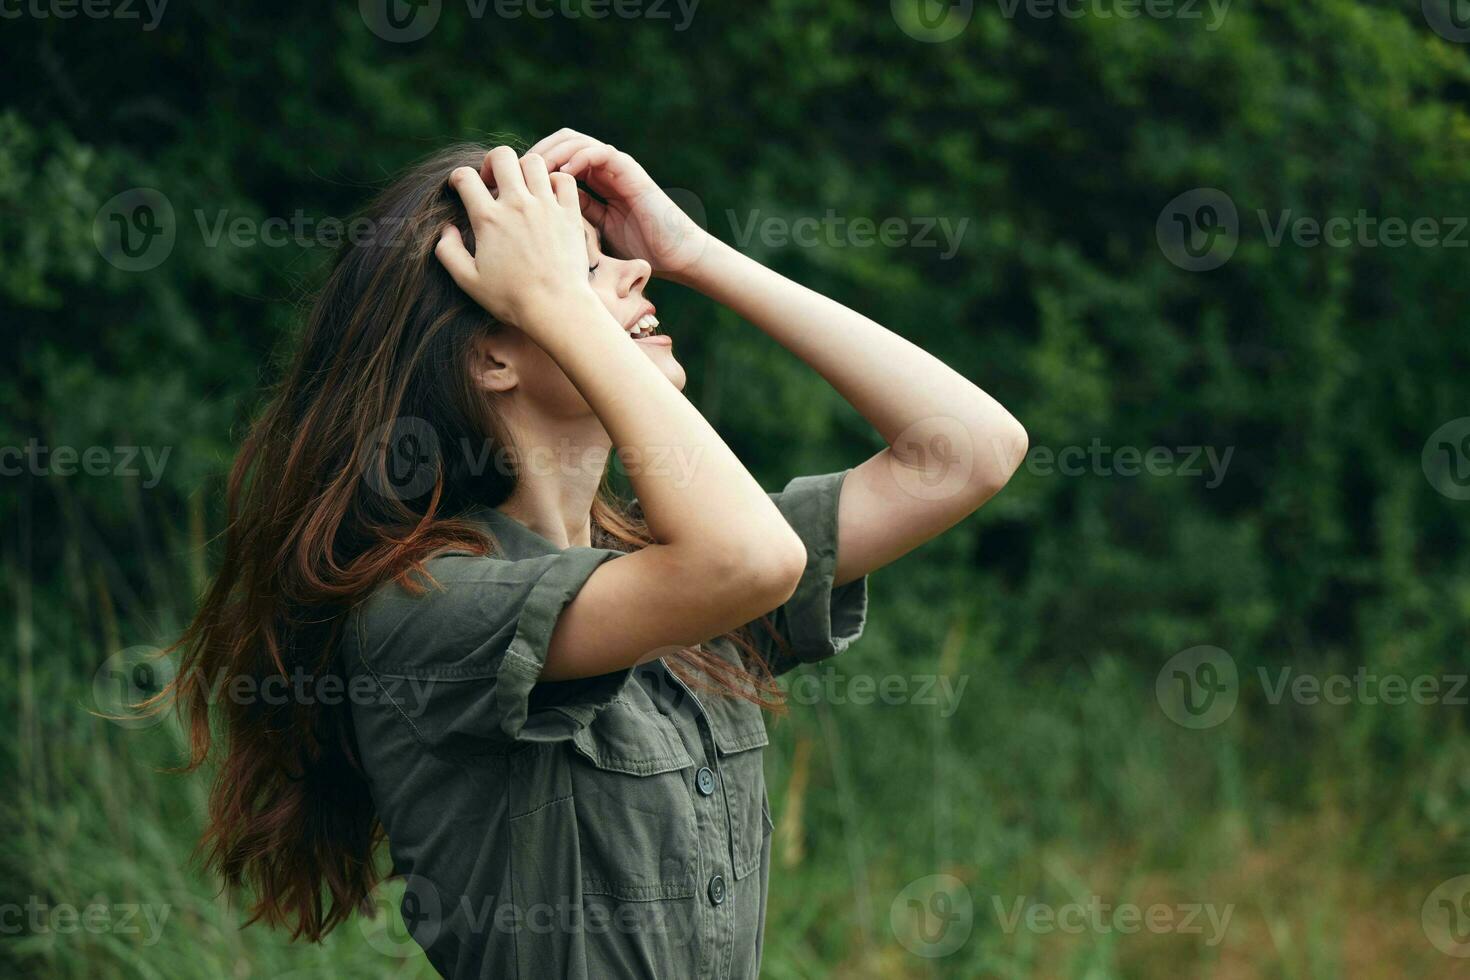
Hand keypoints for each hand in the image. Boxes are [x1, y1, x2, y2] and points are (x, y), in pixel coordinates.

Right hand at [436, 147, 598, 337]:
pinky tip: (549, 197)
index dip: (458, 178)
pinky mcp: (569, 214)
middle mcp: (517, 205)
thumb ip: (448, 253)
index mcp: (488, 219)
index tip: (462, 190)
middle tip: (494, 181)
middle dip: (492, 163)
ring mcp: (546, 206)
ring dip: (524, 170)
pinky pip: (564, 179)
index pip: (465, 177)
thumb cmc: (511, 299)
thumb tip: (446, 230)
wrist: (556, 308)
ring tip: (523, 188)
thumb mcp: (469, 281)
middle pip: (501, 156)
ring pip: (534, 161)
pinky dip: (556, 181)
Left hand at [529, 128, 709, 277]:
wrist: (673, 255)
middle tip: (512, 172)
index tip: (504, 185)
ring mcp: (614, 167)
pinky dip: (579, 157)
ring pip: (574, 141)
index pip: (550, 161)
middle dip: (533, 154)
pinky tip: (562, 173)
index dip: (526, 167)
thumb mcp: (588, 235)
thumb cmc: (635, 251)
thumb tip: (529, 219)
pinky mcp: (629, 170)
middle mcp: (600, 170)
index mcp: (589, 183)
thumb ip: (565, 219)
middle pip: (558, 143)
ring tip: (532, 170)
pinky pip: (599, 152)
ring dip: (551, 151)